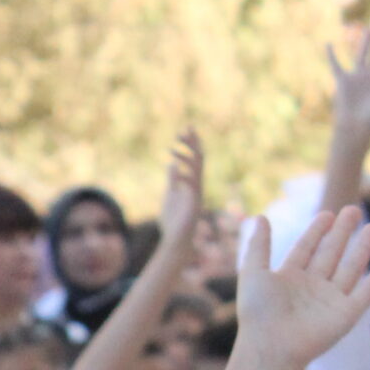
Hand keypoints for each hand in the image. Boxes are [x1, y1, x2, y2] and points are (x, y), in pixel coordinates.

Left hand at [155, 127, 205, 245]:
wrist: (175, 241)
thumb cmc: (173, 221)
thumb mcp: (170, 195)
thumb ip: (173, 180)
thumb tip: (172, 164)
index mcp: (191, 183)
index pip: (195, 159)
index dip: (191, 144)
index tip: (183, 131)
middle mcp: (197, 185)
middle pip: (199, 159)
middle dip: (193, 143)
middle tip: (185, 128)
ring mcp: (196, 194)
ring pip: (197, 169)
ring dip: (185, 156)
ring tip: (172, 148)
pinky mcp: (193, 203)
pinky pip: (191, 184)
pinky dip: (183, 173)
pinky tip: (173, 165)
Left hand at [222, 207, 369, 369]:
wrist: (271, 346)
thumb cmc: (258, 312)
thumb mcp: (254, 272)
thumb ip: (258, 245)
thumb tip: (259, 217)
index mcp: (289, 279)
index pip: (306, 249)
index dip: (316, 232)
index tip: (327, 213)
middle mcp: (311, 289)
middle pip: (331, 254)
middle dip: (343, 232)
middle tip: (354, 209)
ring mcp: (330, 301)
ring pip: (351, 268)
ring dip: (364, 248)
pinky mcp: (346, 315)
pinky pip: (367, 292)